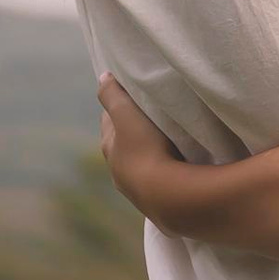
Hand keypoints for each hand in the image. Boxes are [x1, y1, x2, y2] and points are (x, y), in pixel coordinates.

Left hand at [98, 73, 186, 221]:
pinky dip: (163, 171)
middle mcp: (120, 172)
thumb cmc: (145, 150)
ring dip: (149, 155)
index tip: (126, 98)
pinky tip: (175, 169)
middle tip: (147, 119)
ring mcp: (139, 190)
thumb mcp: (126, 115)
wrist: (168, 197)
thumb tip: (103, 77)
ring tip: (165, 143)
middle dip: (132, 133)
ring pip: (141, 166)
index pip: (109, 124)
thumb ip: (112, 95)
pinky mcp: (160, 202)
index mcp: (111, 149)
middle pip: (123, 146)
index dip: (116, 109)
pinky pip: (159, 181)